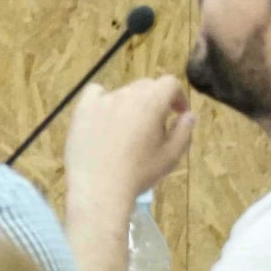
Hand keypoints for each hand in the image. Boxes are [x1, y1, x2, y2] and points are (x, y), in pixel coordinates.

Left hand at [65, 74, 195, 216]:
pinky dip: (103, 99)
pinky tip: (105, 116)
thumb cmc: (139, 173)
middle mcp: (126, 94)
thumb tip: (188, 115)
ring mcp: (102, 100)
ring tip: (130, 130)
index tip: (179, 113)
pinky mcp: (82, 109)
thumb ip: (183, 132)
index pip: (169, 83)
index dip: (178, 96)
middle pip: (146, 86)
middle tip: (157, 125)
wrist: (100, 187)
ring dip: (132, 104)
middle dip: (156, 101)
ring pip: (123, 92)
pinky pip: (95, 93)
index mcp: (152, 102)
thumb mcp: (171, 156)